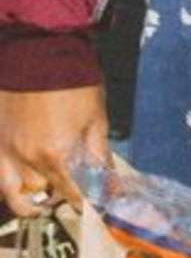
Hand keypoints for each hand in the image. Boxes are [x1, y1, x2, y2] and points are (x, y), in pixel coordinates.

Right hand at [0, 86, 109, 215]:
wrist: (41, 50)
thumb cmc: (74, 82)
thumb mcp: (96, 121)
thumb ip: (99, 157)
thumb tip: (112, 186)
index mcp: (54, 154)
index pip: (71, 194)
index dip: (84, 203)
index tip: (92, 207)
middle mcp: (24, 156)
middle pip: (40, 194)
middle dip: (56, 198)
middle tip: (68, 195)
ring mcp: (3, 148)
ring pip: (9, 191)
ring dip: (25, 199)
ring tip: (39, 202)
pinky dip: (7, 182)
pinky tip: (19, 182)